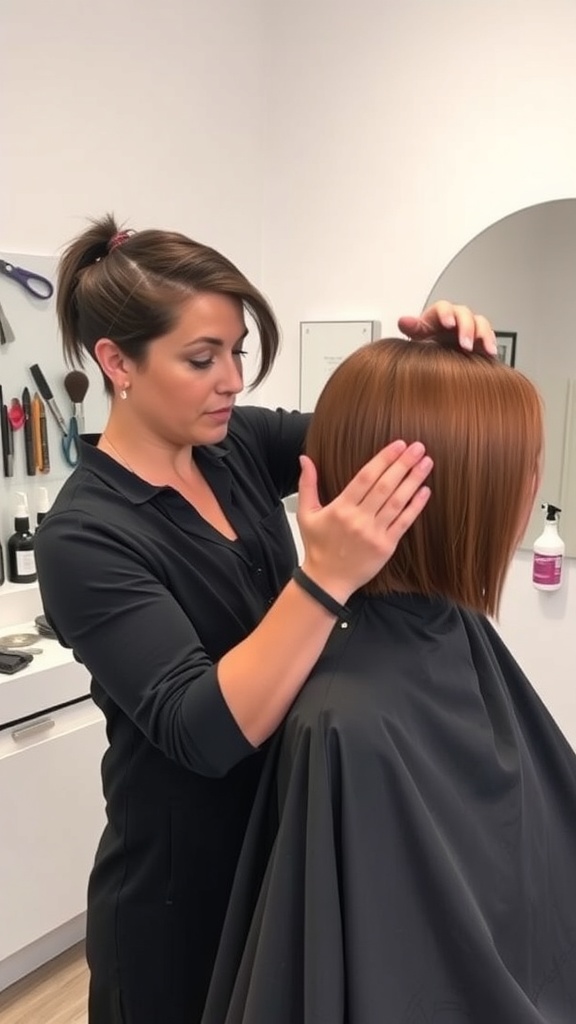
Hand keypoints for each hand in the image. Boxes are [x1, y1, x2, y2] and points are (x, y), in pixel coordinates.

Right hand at [296, 441, 432, 602]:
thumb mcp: (306, 514)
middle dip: (403, 464)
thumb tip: (305, 458)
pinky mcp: (386, 546)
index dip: (384, 459)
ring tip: (427, 463)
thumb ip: (307, 484)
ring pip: (397, 502)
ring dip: (414, 481)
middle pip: (385, 486)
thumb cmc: (317, 546)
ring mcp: (374, 533)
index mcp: (340, 508)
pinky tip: (425, 491)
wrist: (326, 581)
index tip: (398, 444)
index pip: (365, 477)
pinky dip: (415, 506)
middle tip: (418, 447)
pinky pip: (404, 523)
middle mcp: (358, 519)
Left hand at [398, 300, 496, 354]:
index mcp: (439, 315)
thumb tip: (403, 321)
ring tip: (484, 349)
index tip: (448, 324)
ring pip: (480, 323)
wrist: (438, 356)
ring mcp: (469, 327)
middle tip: (465, 345)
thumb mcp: (419, 335)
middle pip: (465, 314)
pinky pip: (489, 336)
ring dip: (482, 335)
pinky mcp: (480, 338)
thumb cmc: (428, 342)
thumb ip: (413, 328)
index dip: (447, 314)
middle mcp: (456, 318)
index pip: (443, 307)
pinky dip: (491, 343)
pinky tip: (491, 352)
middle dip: (467, 328)